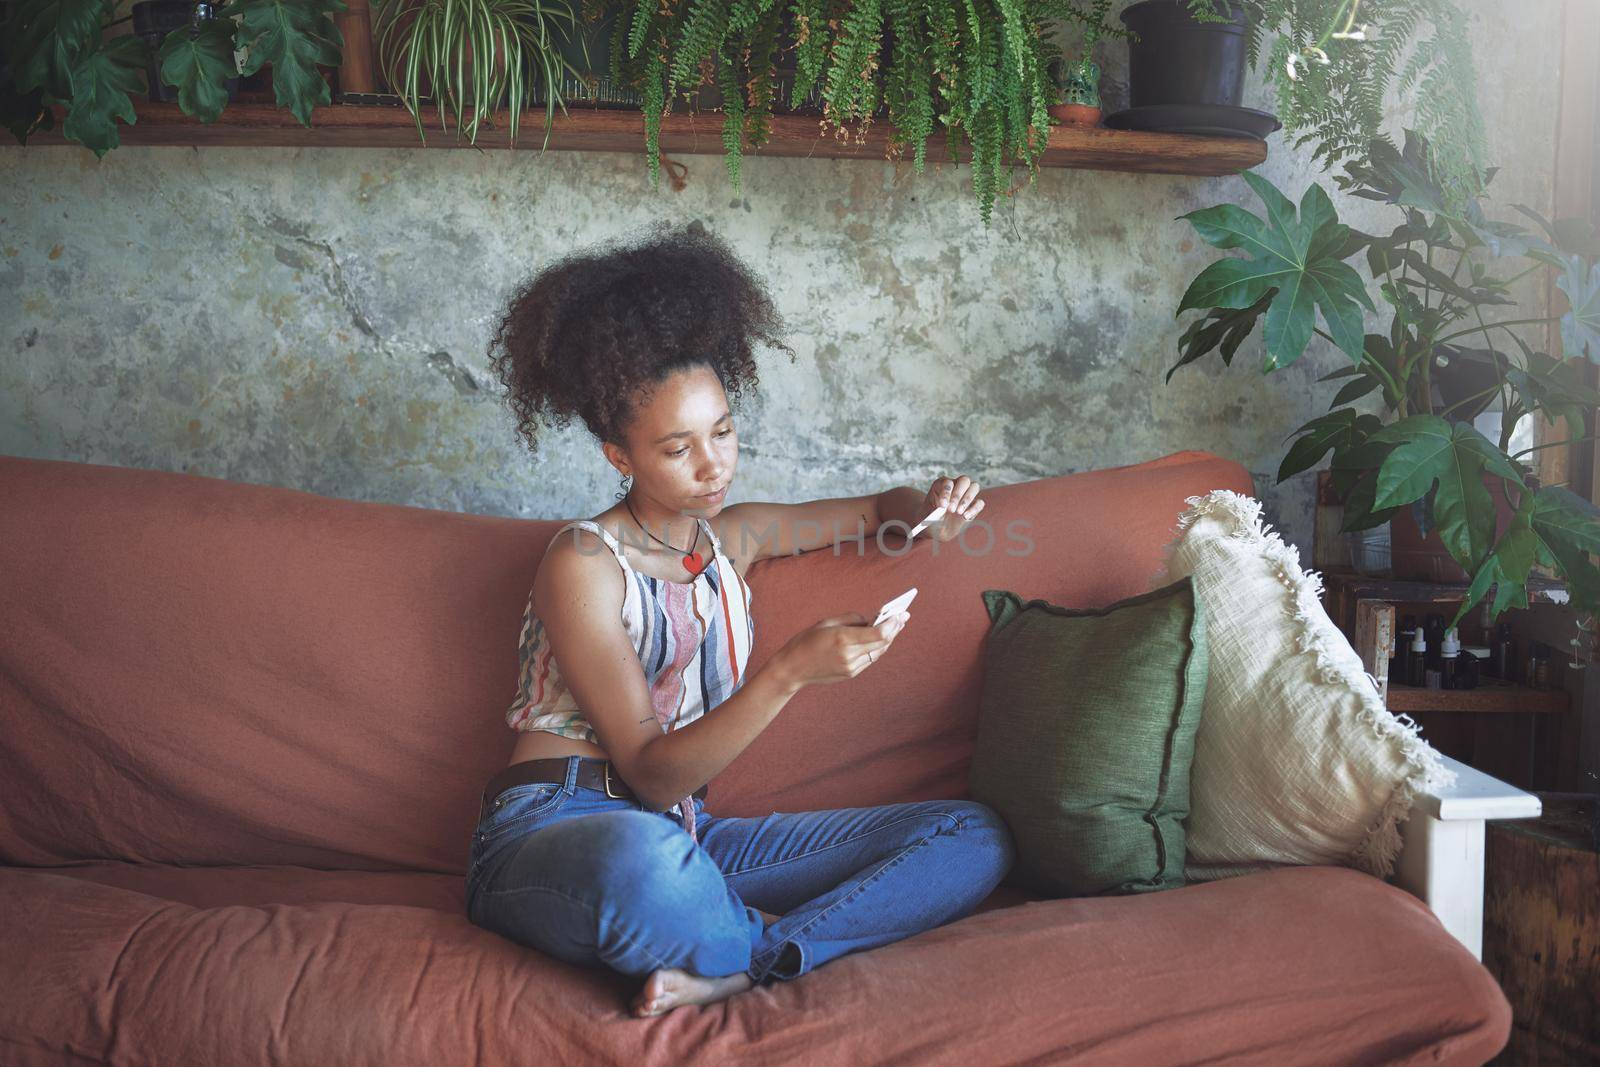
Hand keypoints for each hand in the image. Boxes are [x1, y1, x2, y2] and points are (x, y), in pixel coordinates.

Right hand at [774, 610, 909, 689]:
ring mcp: (851, 667)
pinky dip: (877, 648)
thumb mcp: (827, 622)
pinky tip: (880, 639)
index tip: (901, 614)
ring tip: (895, 626)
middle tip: (903, 617)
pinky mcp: (851, 674)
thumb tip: (870, 621)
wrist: (793, 668)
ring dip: (888, 639)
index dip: (892, 624)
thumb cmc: (807, 640)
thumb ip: (851, 619)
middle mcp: (850, 655)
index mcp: (843, 639)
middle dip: (894, 629)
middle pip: (882, 643)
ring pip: (878, 652)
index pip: (878, 634)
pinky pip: (870, 659)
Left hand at [924, 476, 983, 542]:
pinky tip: (965, 517)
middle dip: (958, 494)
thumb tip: (944, 507)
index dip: (946, 492)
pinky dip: (974, 509)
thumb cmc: (930, 519)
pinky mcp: (973, 505)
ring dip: (967, 499)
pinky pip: (979, 503)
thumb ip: (935, 510)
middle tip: (951, 509)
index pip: (948, 482)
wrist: (936, 529)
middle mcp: (955, 486)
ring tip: (958, 512)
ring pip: (974, 487)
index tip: (942, 505)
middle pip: (964, 480)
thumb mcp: (928, 514)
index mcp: (942, 484)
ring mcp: (966, 495)